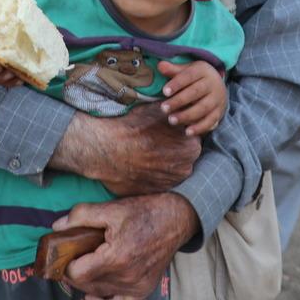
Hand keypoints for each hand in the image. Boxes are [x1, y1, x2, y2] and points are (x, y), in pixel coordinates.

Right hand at [50, 104, 200, 195]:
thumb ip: (177, 111)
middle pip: (184, 156)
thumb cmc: (133, 128)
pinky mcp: (155, 193)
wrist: (107, 150)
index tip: (167, 129)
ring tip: (147, 151)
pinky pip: (158, 181)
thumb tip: (183, 106)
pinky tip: (141, 164)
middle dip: (174, 148)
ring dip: (164, 162)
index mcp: (191, 148)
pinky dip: (152, 174)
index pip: (191, 138)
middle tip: (156, 140)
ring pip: (171, 169)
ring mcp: (170, 184)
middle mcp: (185, 169)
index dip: (179, 132)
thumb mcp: (158, 111)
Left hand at [54, 193, 195, 298]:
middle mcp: (126, 277)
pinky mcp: (144, 290)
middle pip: (86, 285)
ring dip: (87, 283)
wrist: (176, 219)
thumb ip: (81, 216)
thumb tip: (57, 226)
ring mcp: (136, 287)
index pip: (77, 273)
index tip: (64, 253)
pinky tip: (94, 295)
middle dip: (74, 272)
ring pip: (99, 293)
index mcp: (116, 257)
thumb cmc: (145, 212)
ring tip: (85, 267)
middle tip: (72, 257)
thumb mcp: (111, 208)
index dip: (66, 264)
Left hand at [157, 61, 226, 135]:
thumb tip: (160, 66)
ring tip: (171, 120)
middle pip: (196, 92)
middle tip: (163, 109)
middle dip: (179, 101)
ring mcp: (217, 99)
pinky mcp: (219, 112)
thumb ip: (173, 70)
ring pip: (203, 108)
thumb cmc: (196, 77)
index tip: (164, 92)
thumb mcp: (187, 70)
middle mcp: (213, 84)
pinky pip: (211, 121)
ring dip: (187, 115)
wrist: (218, 85)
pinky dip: (200, 127)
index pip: (189, 76)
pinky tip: (187, 132)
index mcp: (203, 71)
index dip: (177, 84)